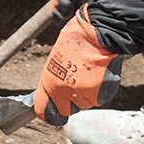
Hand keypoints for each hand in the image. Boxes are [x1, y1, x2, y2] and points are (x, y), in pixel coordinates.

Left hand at [33, 6, 124, 125]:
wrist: (99, 32)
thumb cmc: (77, 37)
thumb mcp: (56, 57)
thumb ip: (53, 76)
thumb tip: (52, 88)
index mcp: (50, 82)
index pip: (43, 110)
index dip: (48, 111)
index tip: (52, 110)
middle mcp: (65, 91)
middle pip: (66, 111)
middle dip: (69, 102)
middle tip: (75, 86)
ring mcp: (84, 93)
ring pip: (84, 104)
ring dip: (86, 95)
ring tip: (89, 75)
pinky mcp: (101, 94)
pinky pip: (99, 98)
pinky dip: (100, 90)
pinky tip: (99, 74)